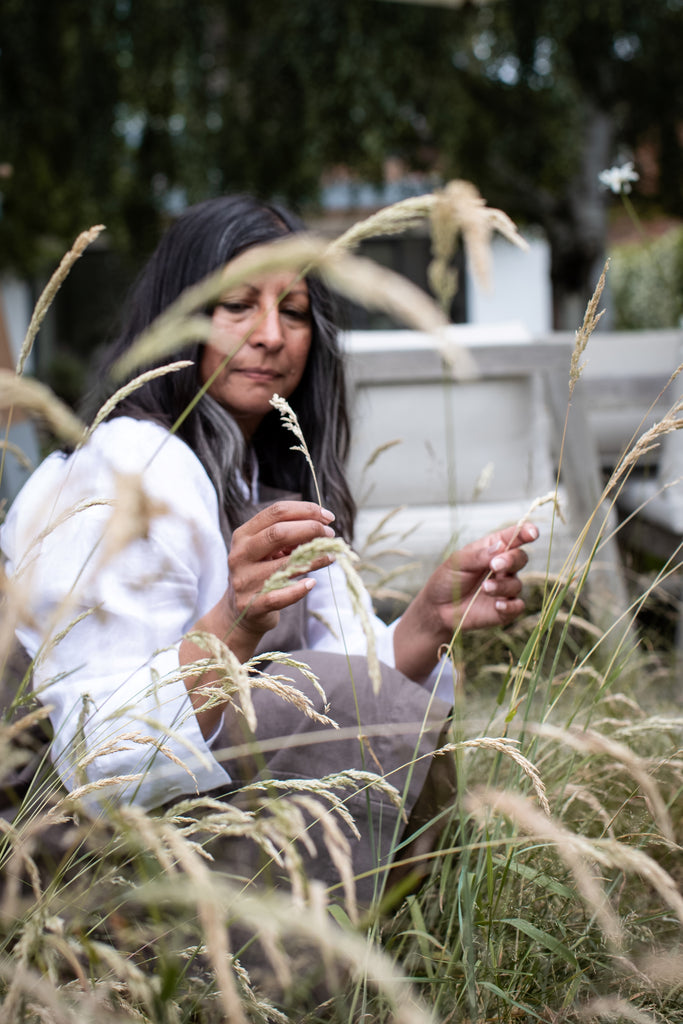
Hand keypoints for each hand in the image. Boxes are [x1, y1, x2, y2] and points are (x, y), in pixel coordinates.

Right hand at [226, 500, 335, 639]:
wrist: (238, 613)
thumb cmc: (260, 574)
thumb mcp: (267, 551)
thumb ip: (288, 537)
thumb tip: (321, 525)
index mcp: (244, 535)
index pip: (276, 512)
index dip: (305, 510)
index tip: (327, 517)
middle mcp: (240, 555)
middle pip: (278, 533)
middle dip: (310, 529)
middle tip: (330, 535)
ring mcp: (243, 581)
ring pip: (283, 564)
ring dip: (313, 558)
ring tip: (330, 556)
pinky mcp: (251, 605)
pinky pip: (279, 596)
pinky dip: (299, 590)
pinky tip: (311, 583)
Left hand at [426, 522, 537, 634]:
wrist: (438, 608)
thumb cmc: (448, 579)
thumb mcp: (458, 562)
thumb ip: (479, 555)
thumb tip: (501, 545)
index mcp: (493, 549)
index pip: (513, 537)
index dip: (525, 532)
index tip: (532, 532)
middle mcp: (503, 568)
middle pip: (520, 558)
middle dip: (511, 560)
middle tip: (495, 565)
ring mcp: (505, 588)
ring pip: (516, 584)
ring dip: (502, 585)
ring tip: (485, 588)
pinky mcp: (504, 609)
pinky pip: (518, 606)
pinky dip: (510, 606)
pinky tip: (497, 605)